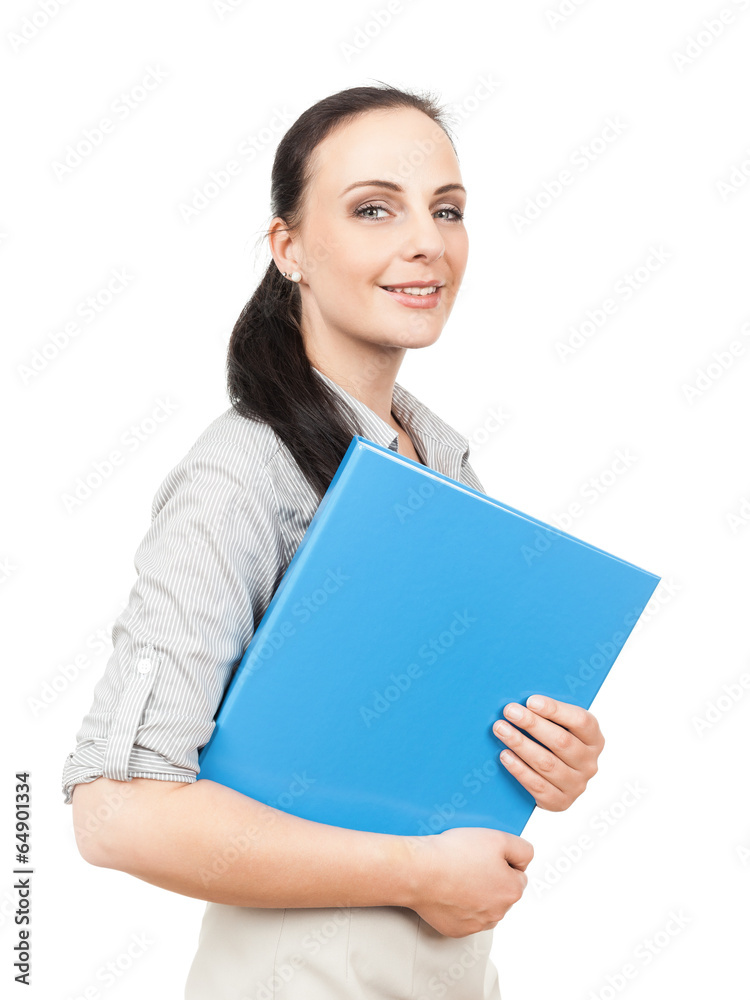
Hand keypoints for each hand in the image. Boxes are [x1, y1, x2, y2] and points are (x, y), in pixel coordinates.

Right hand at [406, 827, 533, 937]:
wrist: (419, 871)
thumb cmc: (454, 854)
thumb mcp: (497, 837)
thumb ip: (522, 849)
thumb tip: (525, 860)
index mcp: (512, 890)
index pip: (518, 874)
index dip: (502, 860)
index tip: (484, 855)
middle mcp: (499, 912)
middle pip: (502, 891)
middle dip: (491, 878)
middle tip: (469, 862)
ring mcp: (477, 924)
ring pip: (485, 905)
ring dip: (477, 892)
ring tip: (457, 874)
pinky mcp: (457, 929)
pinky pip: (465, 916)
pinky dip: (459, 905)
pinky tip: (448, 889)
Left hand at [492, 696, 603, 810]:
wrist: (553, 781)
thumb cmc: (553, 743)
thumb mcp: (560, 726)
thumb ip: (548, 714)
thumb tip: (523, 700)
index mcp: (594, 739)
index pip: (580, 721)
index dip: (555, 710)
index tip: (531, 701)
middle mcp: (589, 763)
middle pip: (561, 742)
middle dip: (532, 724)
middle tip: (510, 711)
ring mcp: (576, 785)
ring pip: (547, 763)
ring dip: (521, 744)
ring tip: (501, 729)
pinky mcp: (560, 802)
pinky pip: (538, 786)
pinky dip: (519, 769)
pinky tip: (505, 756)